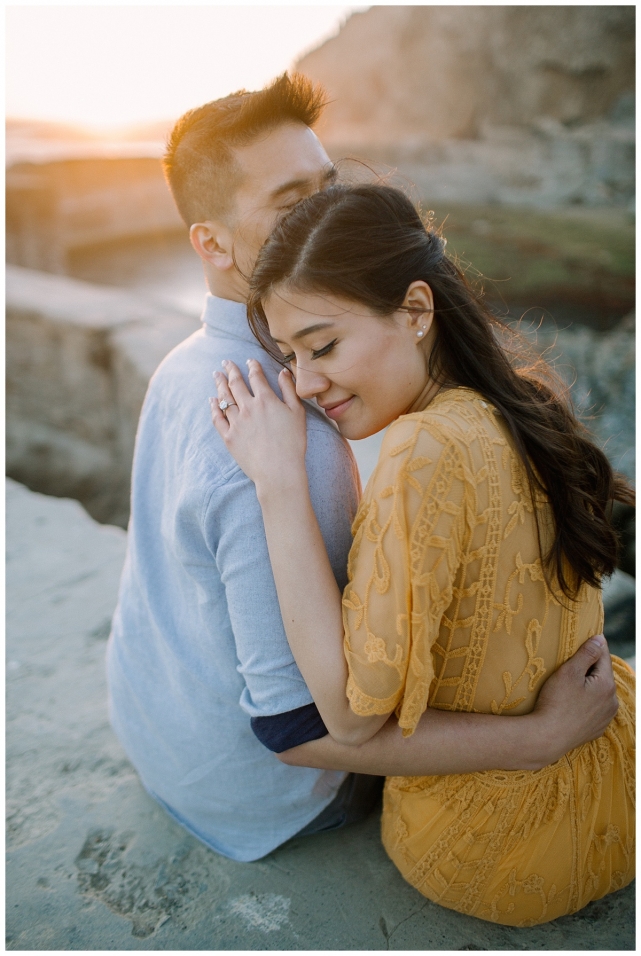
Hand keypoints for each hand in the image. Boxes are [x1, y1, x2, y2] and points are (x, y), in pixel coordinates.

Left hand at [211, 359, 306, 494]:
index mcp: (266, 400)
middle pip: (235, 383)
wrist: (278, 470)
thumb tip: (283, 372)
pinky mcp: (229, 437)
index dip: (252, 366)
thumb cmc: (293, 443)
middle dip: (230, 370)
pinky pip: (217, 418)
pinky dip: (214, 407)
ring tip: (216, 375)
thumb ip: (289, 390)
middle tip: (225, 362)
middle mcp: (248, 407)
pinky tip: (212, 400)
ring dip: (220, 385)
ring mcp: (236, 422)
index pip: (256, 377)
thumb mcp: (297, 413)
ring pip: (224, 398)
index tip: (249, 360)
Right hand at [532, 635, 618, 765]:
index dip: (591, 646)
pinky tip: (571, 704)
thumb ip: (587, 654)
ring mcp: (606, 717)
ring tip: (568, 687)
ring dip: (589, 686)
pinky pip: (595, 709)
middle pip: (602, 675)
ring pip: (600, 692)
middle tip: (568, 667)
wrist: (548, 737)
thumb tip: (600, 639)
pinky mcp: (597, 729)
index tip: (579, 641)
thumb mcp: (569, 672)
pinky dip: (586, 703)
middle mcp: (612, 702)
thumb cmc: (556, 702)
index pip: (603, 656)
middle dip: (589, 668)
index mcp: (607, 685)